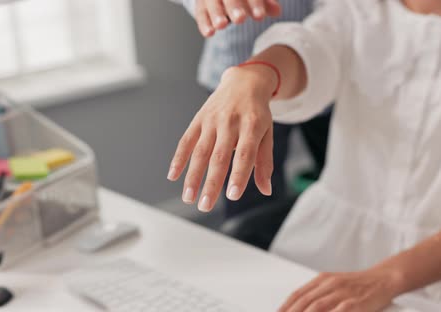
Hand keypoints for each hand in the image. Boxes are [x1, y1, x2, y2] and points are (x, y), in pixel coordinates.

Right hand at [167, 65, 277, 211]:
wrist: (244, 82)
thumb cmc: (257, 113)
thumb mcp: (267, 134)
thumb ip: (264, 162)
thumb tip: (265, 190)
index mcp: (252, 125)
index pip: (244, 154)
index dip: (238, 175)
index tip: (233, 195)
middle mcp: (230, 122)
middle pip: (219, 156)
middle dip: (211, 183)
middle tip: (205, 205)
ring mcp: (212, 120)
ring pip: (200, 151)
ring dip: (192, 176)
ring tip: (189, 198)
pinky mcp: (199, 119)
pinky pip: (186, 140)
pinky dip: (178, 158)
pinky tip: (173, 176)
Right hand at [195, 0, 281, 36]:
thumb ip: (265, 4)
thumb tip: (277, 11)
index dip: (255, 3)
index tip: (260, 16)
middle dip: (234, 6)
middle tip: (240, 19)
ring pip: (211, 2)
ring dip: (216, 14)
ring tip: (222, 25)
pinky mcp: (201, 4)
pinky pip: (201, 13)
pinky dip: (204, 23)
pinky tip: (209, 33)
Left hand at [279, 269, 403, 311]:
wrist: (384, 278)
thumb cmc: (359, 285)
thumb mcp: (335, 284)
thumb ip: (318, 294)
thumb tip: (300, 306)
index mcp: (323, 279)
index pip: (298, 294)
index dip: (285, 306)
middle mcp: (330, 285)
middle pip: (305, 303)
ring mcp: (343, 294)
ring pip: (317, 307)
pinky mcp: (356, 304)